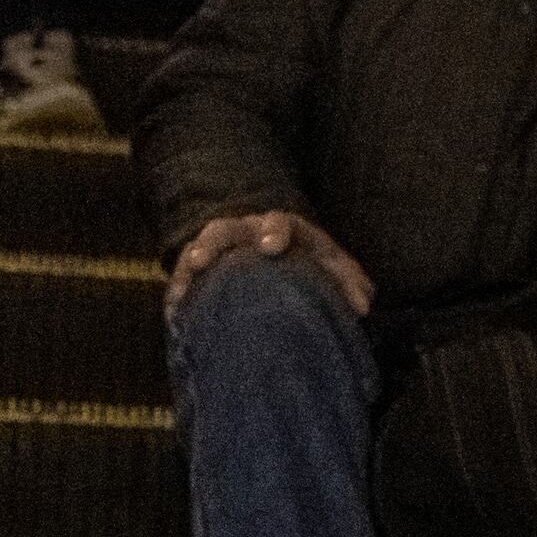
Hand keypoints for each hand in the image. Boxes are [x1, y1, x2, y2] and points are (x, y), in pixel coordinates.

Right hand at [167, 207, 372, 318]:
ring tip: (178, 293)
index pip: (278, 222)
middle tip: (201, 261)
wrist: (283, 264)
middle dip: (211, 244)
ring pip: (197, 251)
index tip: (271, 247)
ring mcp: (221, 251)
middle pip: (223, 230)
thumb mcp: (333, 268)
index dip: (274, 232)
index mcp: (281, 228)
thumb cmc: (312, 266)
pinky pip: (184, 278)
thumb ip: (350, 282)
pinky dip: (178, 293)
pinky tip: (174, 314)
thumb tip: (362, 307)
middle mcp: (245, 234)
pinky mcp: (203, 273)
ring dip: (186, 270)